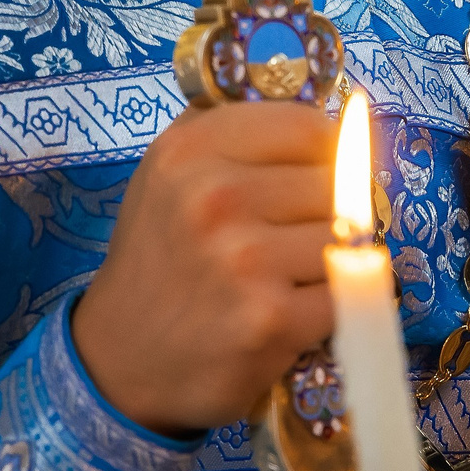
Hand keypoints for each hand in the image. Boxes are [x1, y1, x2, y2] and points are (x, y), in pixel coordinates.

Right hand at [72, 101, 337, 436]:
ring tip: (294, 273)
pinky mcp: (271, 319)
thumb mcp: (171, 170)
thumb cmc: (159, 256)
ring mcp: (245, 261)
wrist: (119, 356)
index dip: (325, 153)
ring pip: (351, 237)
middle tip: (298, 233)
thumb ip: (235, 131)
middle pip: (338, 182)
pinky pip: (347, 291)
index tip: (312, 176)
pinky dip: (332, 304)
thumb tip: (330, 114)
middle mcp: (216, 197)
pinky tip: (293, 309)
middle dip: (332, 208)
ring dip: (335, 258)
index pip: (310, 127)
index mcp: (192, 149)